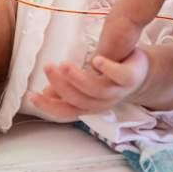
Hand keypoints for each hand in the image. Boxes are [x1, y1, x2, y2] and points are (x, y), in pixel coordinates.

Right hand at [29, 49, 148, 119]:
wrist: (141, 69)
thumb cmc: (109, 76)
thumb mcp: (87, 83)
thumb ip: (69, 89)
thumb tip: (47, 92)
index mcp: (90, 104)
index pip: (66, 111)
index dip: (49, 106)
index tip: (31, 95)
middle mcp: (103, 101)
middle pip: (79, 100)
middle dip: (61, 85)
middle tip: (47, 67)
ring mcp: (118, 90)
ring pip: (96, 91)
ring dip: (78, 79)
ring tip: (63, 64)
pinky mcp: (130, 77)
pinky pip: (119, 76)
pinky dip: (108, 69)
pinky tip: (95, 60)